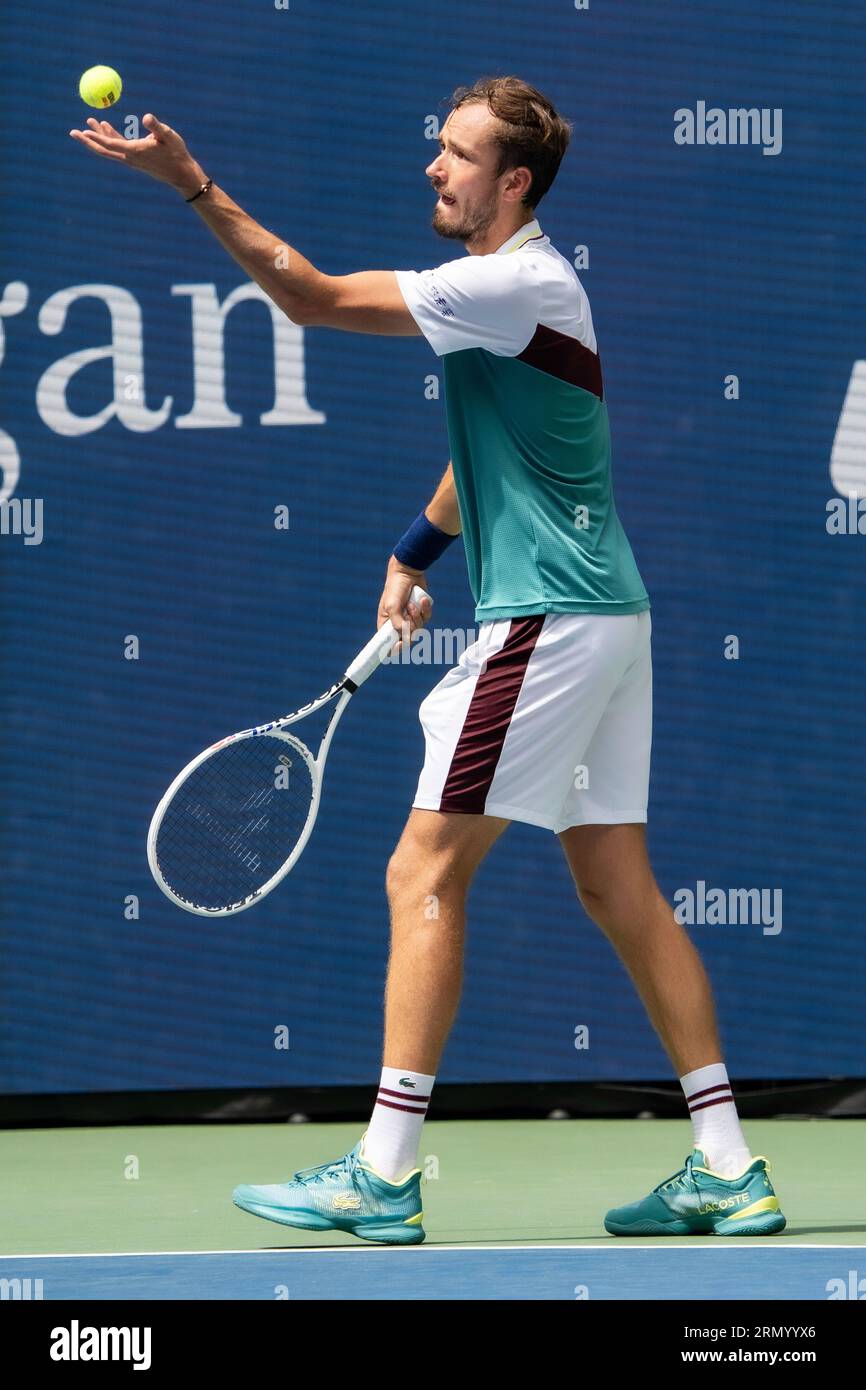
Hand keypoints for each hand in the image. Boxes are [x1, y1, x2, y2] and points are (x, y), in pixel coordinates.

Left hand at [69, 113, 203, 195]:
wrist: (181, 174)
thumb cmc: (177, 154)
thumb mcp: (169, 137)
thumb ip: (156, 127)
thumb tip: (146, 117)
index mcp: (136, 151)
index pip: (112, 144)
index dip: (97, 137)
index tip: (84, 130)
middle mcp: (130, 157)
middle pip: (103, 150)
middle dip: (88, 141)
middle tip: (72, 132)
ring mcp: (131, 158)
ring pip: (109, 148)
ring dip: (97, 136)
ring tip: (87, 122)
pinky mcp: (134, 157)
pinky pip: (117, 147)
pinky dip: (110, 136)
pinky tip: (105, 125)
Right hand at [378, 555, 432, 651]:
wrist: (408, 572)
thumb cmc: (395, 588)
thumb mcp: (393, 606)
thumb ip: (398, 623)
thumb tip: (406, 637)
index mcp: (386, 625)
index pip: (388, 644)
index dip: (394, 649)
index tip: (400, 644)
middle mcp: (398, 624)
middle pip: (408, 639)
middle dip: (411, 627)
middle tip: (409, 613)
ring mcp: (410, 619)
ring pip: (419, 630)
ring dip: (417, 616)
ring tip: (412, 603)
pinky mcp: (421, 613)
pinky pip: (427, 619)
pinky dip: (425, 610)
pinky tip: (422, 599)